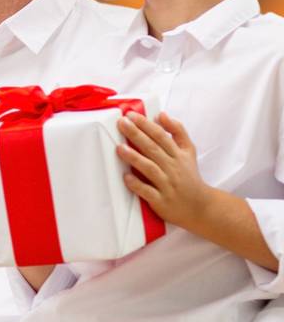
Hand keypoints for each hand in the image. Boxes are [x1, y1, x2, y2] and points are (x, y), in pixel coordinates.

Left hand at [117, 112, 212, 228]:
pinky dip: (137, 184)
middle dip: (137, 135)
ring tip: (120, 148)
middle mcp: (173, 168)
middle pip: (153, 149)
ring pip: (150, 169)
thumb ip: (177, 132)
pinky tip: (126, 177)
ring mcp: (167, 185)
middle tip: (122, 123)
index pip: (161, 136)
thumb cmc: (189, 176)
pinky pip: (148, 192)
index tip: (132, 115)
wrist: (201, 207)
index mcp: (178, 155)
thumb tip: (162, 115)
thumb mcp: (188, 152)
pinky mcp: (161, 201)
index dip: (146, 125)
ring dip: (135, 158)